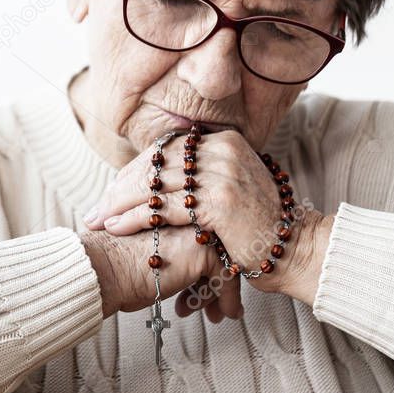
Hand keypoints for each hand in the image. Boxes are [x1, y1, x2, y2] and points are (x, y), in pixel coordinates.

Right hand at [81, 225, 242, 321]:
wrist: (102, 268)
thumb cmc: (109, 260)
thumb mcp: (135, 244)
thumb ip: (154, 243)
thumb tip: (162, 264)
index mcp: (168, 207)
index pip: (195, 233)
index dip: (195, 262)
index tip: (192, 286)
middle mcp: (186, 212)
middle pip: (212, 245)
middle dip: (210, 277)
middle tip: (206, 302)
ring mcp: (196, 228)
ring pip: (223, 259)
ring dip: (219, 289)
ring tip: (213, 313)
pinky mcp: (203, 250)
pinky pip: (227, 276)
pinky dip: (227, 298)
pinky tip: (223, 313)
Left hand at [84, 129, 322, 299]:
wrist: (296, 251)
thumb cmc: (257, 226)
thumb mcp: (230, 187)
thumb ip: (199, 176)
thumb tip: (155, 176)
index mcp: (224, 141)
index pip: (165, 151)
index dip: (134, 172)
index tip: (111, 191)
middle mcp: (223, 150)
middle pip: (155, 166)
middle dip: (121, 189)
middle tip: (97, 208)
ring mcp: (222, 173)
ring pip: (154, 186)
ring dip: (120, 205)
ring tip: (99, 219)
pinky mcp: (218, 202)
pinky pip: (162, 208)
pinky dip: (134, 218)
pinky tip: (116, 227)